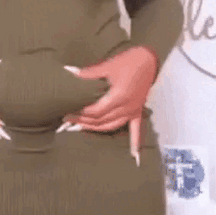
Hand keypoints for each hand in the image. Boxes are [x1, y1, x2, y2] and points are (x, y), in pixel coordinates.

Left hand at [60, 47, 157, 165]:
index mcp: (119, 96)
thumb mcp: (107, 65)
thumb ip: (88, 74)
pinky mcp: (138, 111)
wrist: (148, 59)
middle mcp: (126, 106)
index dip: (80, 113)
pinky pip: (136, 129)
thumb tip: (69, 75)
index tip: (68, 110)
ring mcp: (133, 110)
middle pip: (101, 120)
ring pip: (112, 126)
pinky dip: (135, 142)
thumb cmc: (128, 60)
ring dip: (96, 128)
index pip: (95, 111)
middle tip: (67, 119)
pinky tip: (134, 155)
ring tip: (80, 127)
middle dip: (83, 121)